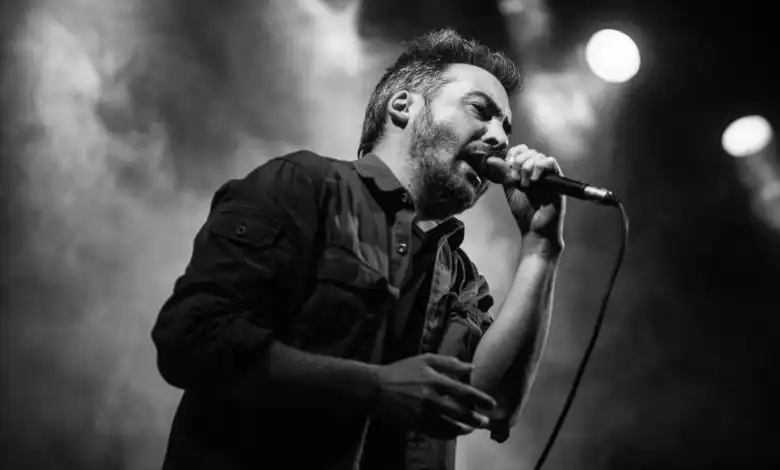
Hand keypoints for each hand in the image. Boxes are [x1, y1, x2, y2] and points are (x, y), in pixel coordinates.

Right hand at [371, 353, 496, 438]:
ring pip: (451, 426)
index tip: (492, 404)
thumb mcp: (425, 360)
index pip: (464, 392)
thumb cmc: (402, 371)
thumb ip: (450, 363)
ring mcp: (424, 414)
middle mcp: (431, 399)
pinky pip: (438, 433)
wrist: (376, 388)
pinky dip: (449, 434)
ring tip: (472, 428)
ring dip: (465, 429)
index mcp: (435, 380)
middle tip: (485, 422)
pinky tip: (455, 432)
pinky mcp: (416, 425)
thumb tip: (472, 368)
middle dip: (476, 419)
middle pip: (461, 413)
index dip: (481, 399)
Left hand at [485, 144, 564, 248]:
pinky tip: (535, 180)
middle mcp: (538, 171)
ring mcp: (548, 175)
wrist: (536, 230)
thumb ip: (504, 173)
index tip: (508, 167)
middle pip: (529, 151)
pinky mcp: (557, 180)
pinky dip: (540, 167)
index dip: (513, 154)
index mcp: (526, 171)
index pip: (521, 150)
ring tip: (525, 184)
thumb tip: (491, 158)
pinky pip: (551, 162)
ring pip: (538, 155)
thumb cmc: (524, 212)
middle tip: (516, 179)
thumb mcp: (510, 189)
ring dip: (527, 167)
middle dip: (519, 162)